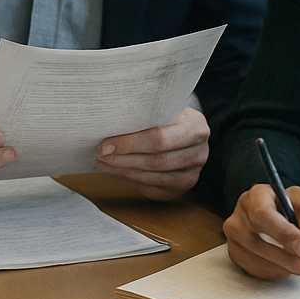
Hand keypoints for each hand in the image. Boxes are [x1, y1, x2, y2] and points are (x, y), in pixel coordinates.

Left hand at [92, 106, 208, 199]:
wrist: (187, 131)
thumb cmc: (170, 117)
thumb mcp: (163, 109)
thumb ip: (143, 116)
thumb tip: (107, 126)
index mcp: (196, 128)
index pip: (160, 139)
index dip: (130, 144)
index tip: (106, 145)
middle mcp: (199, 153)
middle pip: (156, 162)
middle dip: (123, 159)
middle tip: (100, 155)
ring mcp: (192, 174)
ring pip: (152, 178)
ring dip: (123, 171)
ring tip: (103, 164)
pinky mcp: (182, 188)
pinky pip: (152, 189)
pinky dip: (131, 181)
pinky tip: (116, 172)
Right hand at [223, 183, 299, 278]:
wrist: (276, 215)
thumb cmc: (288, 207)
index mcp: (257, 196)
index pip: (263, 214)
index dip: (284, 234)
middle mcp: (239, 214)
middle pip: (255, 240)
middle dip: (285, 257)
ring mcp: (233, 235)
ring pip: (255, 259)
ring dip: (282, 267)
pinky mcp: (235, 252)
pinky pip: (254, 269)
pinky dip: (274, 272)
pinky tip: (285, 265)